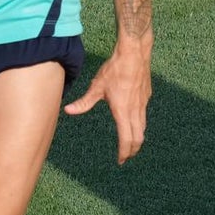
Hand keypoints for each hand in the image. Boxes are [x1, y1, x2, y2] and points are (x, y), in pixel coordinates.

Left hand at [64, 47, 151, 163]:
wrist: (134, 54)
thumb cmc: (114, 70)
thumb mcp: (96, 87)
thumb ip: (84, 102)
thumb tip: (68, 110)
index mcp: (123, 111)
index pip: (126, 139)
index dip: (124, 152)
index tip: (120, 160)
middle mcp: (135, 111)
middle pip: (138, 138)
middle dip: (132, 150)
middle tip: (126, 155)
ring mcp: (143, 104)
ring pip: (143, 128)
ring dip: (137, 138)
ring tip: (129, 142)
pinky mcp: (146, 96)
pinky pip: (144, 115)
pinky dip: (140, 124)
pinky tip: (133, 121)